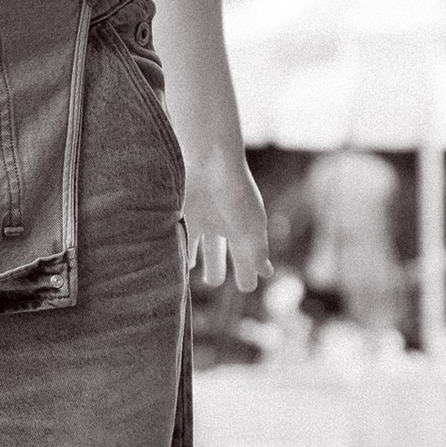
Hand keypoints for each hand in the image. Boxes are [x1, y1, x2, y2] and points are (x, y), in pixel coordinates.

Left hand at [181, 146, 268, 293]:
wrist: (210, 160)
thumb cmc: (235, 194)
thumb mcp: (250, 227)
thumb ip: (255, 252)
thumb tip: (265, 274)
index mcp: (247, 229)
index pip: (250, 257)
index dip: (248, 272)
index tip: (246, 286)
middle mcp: (227, 226)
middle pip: (225, 253)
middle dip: (221, 267)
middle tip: (214, 282)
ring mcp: (206, 219)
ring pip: (203, 247)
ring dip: (201, 260)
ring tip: (198, 274)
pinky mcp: (186, 213)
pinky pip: (184, 237)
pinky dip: (182, 250)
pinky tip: (180, 262)